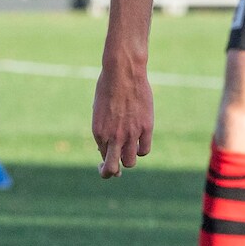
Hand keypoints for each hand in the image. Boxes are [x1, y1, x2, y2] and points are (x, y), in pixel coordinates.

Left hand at [92, 53, 153, 177]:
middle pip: (113, 169)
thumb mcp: (98, 111)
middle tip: (116, 172)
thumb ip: (103, 130)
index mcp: (99, 133)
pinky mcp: (146, 128)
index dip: (105, 164)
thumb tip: (107, 147)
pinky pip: (144, 150)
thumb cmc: (108, 87)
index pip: (103, 159)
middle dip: (112, 173)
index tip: (106, 161)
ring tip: (128, 152)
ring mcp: (130, 134)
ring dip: (128, 160)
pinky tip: (139, 143)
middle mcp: (113, 136)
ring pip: (130, 162)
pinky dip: (141, 150)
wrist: (123, 72)